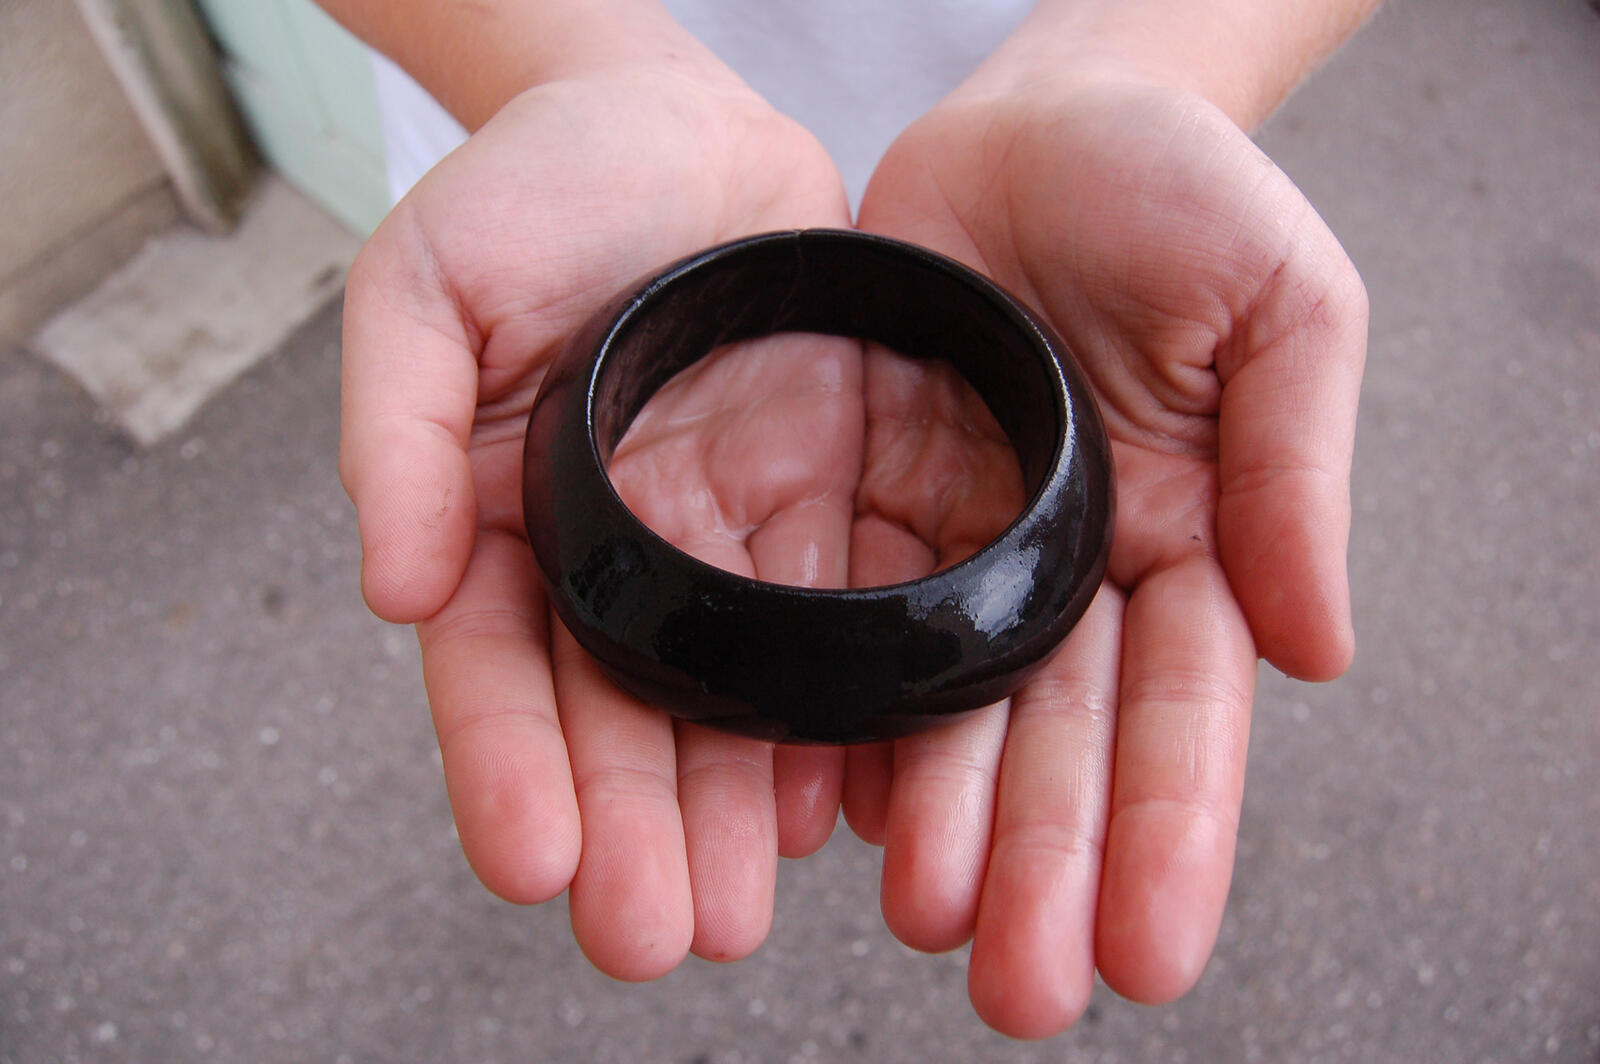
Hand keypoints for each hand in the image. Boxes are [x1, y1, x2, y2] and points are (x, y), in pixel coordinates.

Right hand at [338, 61, 859, 976]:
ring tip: (749, 904)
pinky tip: (845, 794)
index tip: (533, 863)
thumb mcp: (425, 282)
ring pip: (736, 696)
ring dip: (739, 808)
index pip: (504, 671)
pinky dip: (841, 713)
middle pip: (625, 716)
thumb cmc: (533, 186)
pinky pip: (840, 621)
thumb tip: (394, 590)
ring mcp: (731, 536)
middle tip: (658, 934)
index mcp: (511, 519)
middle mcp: (625, 552)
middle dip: (637, 830)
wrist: (677, 122)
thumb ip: (398, 431)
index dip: (512, 770)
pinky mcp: (829, 501)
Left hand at [849, 71, 1366, 1035]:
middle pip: (1056, 741)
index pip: (1181, 712)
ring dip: (936, 819)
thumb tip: (1321, 649)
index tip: (1153, 953)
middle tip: (1019, 987)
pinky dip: (834, 714)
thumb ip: (1294, 469)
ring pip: (946, 707)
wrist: (1035, 122)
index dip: (1169, 831)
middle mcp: (1069, 571)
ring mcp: (962, 547)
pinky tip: (822, 805)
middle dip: (1044, 865)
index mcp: (1186, 540)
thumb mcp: (1281, 300)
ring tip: (921, 917)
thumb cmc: (1177, 188)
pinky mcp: (866, 506)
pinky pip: (843, 622)